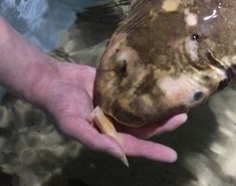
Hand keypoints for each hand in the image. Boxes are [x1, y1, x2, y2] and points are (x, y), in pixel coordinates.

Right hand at [32, 59, 186, 161]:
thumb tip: (121, 155)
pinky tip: (162, 87)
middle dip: (163, 125)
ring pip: (143, 110)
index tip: (173, 156)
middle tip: (183, 116)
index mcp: (107, 135)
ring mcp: (117, 104)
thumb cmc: (60, 105)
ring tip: (179, 103)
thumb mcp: (74, 126)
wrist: (52, 78)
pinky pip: (136, 92)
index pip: (134, 146)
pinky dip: (148, 92)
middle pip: (144, 127)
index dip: (153, 151)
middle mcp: (115, 122)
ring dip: (159, 108)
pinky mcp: (117, 88)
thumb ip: (97, 141)